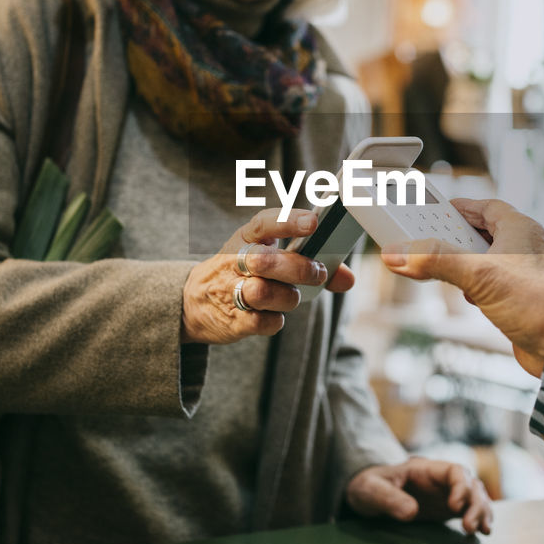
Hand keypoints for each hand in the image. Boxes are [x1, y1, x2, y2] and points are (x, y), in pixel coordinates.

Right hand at [181, 208, 352, 344]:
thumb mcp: (268, 257)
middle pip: (264, 261)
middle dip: (297, 268)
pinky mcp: (232, 321)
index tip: (314, 222)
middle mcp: (235, 262)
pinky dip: (274, 321)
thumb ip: (312, 263)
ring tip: (292, 296)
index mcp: (245, 238)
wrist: (195, 303)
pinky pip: (260, 322)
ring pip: (262, 293)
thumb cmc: (244, 274)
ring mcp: (230, 291)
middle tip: (318, 272)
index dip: (289, 221)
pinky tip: (275, 315)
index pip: (264, 224)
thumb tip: (348, 279)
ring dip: (287, 297)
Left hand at [345, 457, 492, 534]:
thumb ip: (388, 498)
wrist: (366, 495)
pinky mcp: (446, 509)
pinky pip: (470, 511)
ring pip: (475, 498)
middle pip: (470, 485)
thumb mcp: (371, 489)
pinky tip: (483, 533)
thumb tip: (412, 512)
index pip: (454, 471)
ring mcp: (446, 494)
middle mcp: (441, 481)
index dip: (460, 487)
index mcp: (425, 469)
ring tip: (481, 531)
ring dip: (482, 512)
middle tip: (469, 527)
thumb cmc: (368, 486)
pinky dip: (480, 519)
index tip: (454, 507)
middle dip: (475, 504)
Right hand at [380, 199, 543, 376]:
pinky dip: (476, 285)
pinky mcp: (524, 298)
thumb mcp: (477, 275)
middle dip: (457, 236)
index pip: (486, 207)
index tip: (436, 209)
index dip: (461, 207)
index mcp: (521, 229)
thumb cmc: (534, 301)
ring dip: (465, 262)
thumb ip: (436, 261)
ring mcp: (526, 273)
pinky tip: (465, 294)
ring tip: (441, 266)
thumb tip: (398, 254)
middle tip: (430, 238)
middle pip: (484, 232)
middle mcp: (526, 247)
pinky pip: (494, 283)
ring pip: (488, 259)